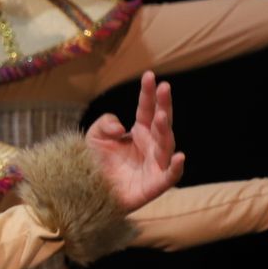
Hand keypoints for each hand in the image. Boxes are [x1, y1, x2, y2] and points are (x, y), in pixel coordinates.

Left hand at [84, 71, 185, 211]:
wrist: (88, 193)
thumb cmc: (94, 163)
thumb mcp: (94, 137)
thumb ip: (105, 124)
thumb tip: (122, 127)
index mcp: (139, 132)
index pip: (146, 109)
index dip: (149, 93)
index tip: (150, 75)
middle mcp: (150, 146)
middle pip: (160, 123)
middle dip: (163, 105)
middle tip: (164, 88)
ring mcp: (154, 164)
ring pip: (165, 145)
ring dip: (165, 130)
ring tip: (160, 115)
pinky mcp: (154, 185)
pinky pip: (169, 176)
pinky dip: (176, 168)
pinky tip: (179, 156)